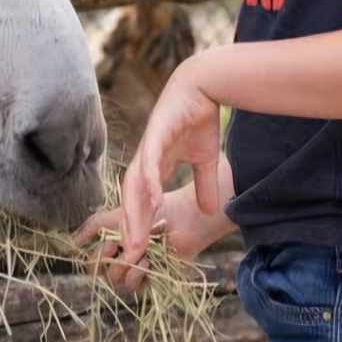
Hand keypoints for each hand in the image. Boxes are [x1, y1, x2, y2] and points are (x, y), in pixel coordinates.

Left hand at [72, 55, 227, 289]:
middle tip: (132, 255)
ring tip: (136, 238)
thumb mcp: (206, 160)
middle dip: (132, 227)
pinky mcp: (156, 133)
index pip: (142, 201)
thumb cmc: (200, 118)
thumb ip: (204, 185)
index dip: (140, 225)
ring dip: (136, 213)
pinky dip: (149, 182)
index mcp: (153, 166)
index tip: (142, 251)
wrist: (203, 85)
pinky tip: (152, 201)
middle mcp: (145, 159)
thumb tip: (210, 210)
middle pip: (133, 200)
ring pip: (136, 186)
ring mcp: (148, 147)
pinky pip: (149, 162)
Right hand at [74, 182, 217, 292]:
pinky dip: (138, 270)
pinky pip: (133, 285)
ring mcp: (136, 274)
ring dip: (126, 262)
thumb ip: (92, 226)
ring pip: (115, 280)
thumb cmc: (151, 212)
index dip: (94, 256)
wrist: (180, 219)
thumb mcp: (115, 216)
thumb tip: (72, 241)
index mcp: (112, 250)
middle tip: (120, 245)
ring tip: (142, 248)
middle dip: (107, 258)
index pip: (91, 264)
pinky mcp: (151, 282)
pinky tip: (149, 258)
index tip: (108, 243)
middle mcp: (122, 264)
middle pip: (99, 274)